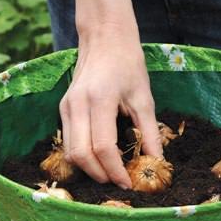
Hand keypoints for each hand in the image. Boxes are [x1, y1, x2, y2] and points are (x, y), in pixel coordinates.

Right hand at [60, 26, 161, 188]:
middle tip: (118, 182)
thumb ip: (149, 132)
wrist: (104, 37)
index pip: (103, 147)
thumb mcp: (144, 97)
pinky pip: (68, 141)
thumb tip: (157, 162)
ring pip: (70, 152)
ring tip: (110, 173)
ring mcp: (66, 106)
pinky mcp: (62, 108)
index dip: (115, 170)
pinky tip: (100, 157)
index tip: (128, 183)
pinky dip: (82, 155)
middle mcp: (77, 105)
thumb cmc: (128, 63)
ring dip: (89, 168)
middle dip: (99, 175)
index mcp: (99, 100)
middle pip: (81, 155)